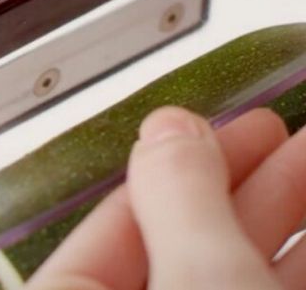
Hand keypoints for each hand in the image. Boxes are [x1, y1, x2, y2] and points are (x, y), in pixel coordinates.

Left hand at [26, 107, 305, 289]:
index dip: (178, 170)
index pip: (113, 229)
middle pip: (177, 250)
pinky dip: (290, 268)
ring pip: (225, 278)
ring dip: (278, 216)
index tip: (233, 125)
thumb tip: (167, 128)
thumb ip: (180, 201)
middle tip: (284, 135)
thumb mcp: (200, 283)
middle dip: (243, 184)